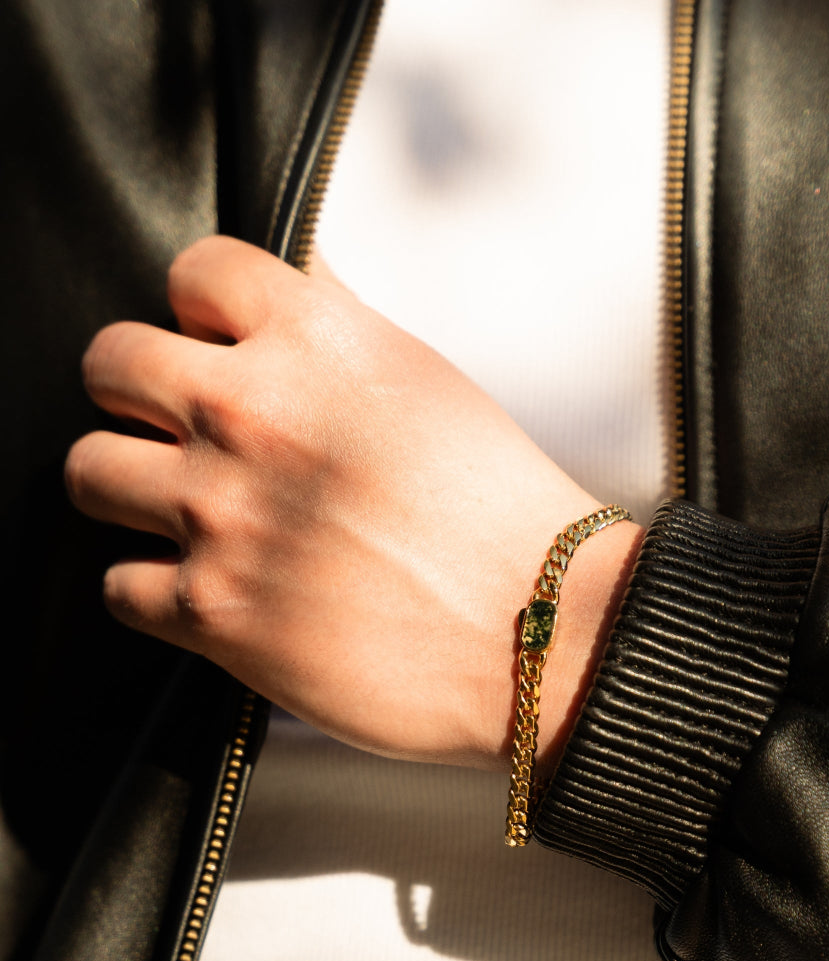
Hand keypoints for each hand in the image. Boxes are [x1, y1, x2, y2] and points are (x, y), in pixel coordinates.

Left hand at [65, 236, 641, 768]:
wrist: (540, 626)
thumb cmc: (499, 509)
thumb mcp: (426, 383)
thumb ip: (340, 326)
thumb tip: (291, 283)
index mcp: (318, 342)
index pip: (193, 268)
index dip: (200, 305)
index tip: (216, 338)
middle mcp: (253, 415)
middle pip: (111, 361)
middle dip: (140, 389)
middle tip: (186, 425)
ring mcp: (221, 514)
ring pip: (88, 469)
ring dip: (132, 485)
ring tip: (192, 507)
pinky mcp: (211, 611)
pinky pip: (119, 584)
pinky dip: (156, 586)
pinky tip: (215, 585)